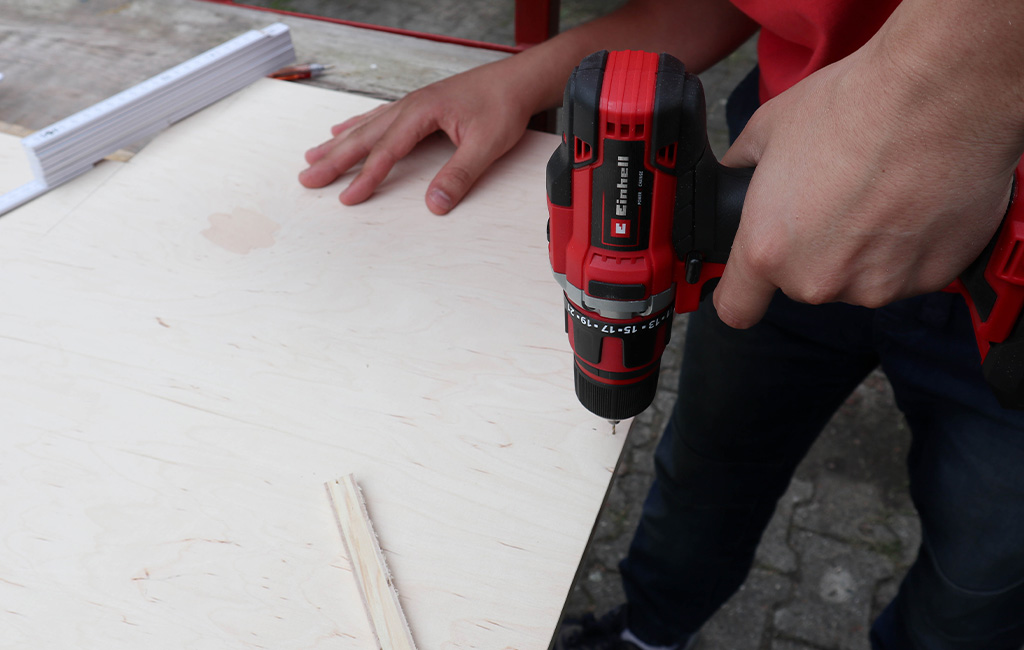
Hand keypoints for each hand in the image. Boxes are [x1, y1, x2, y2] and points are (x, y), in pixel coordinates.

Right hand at [298, 60, 535, 214]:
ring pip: (366, 127)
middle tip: (307, 178)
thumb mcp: (487, 144)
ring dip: (338, 143)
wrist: (517, 80)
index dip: (365, 177)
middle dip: (334, 159)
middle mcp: (410, 105)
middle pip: (364, 136)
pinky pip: (378, 118)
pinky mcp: (418, 106)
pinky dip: (356, 127)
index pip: (386, 151)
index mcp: (422, 112)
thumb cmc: (503, 105)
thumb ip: (460, 174)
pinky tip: (342, 130)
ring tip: (312, 157)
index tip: (346, 197)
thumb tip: (436, 203)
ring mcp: (412, 104)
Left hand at [714, 30, 1021, 328]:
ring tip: (882, 193)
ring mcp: (877, 285)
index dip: (741, 294)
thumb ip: (742, 164)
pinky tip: (916, 201)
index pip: (736, 308)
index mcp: (767, 250)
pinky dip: (912, 247)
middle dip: (814, 249)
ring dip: (865, 250)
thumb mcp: (768, 128)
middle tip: (837, 198)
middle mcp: (818, 279)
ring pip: (859, 279)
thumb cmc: (851, 106)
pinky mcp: (930, 278)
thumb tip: (735, 168)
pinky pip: (911, 272)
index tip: (751, 282)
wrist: (939, 94)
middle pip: (805, 282)